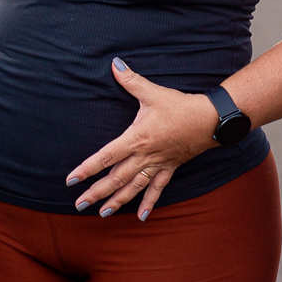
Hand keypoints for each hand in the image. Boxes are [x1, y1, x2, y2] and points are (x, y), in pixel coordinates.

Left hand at [66, 59, 219, 220]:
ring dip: (117, 201)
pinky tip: (142, 217)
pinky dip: (149, 202)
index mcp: (136, 139)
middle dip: (96, 193)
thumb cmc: (180, 106)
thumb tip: (115, 64)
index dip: (87, 168)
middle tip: (79, 204)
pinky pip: (157, 188)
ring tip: (102, 214)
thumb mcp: (153, 92)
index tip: (71, 179)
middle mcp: (144, 156)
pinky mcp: (169, 168)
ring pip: (133, 188)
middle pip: (116, 179)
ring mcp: (157, 165)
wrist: (210, 120)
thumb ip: (131, 80)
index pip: (106, 156)